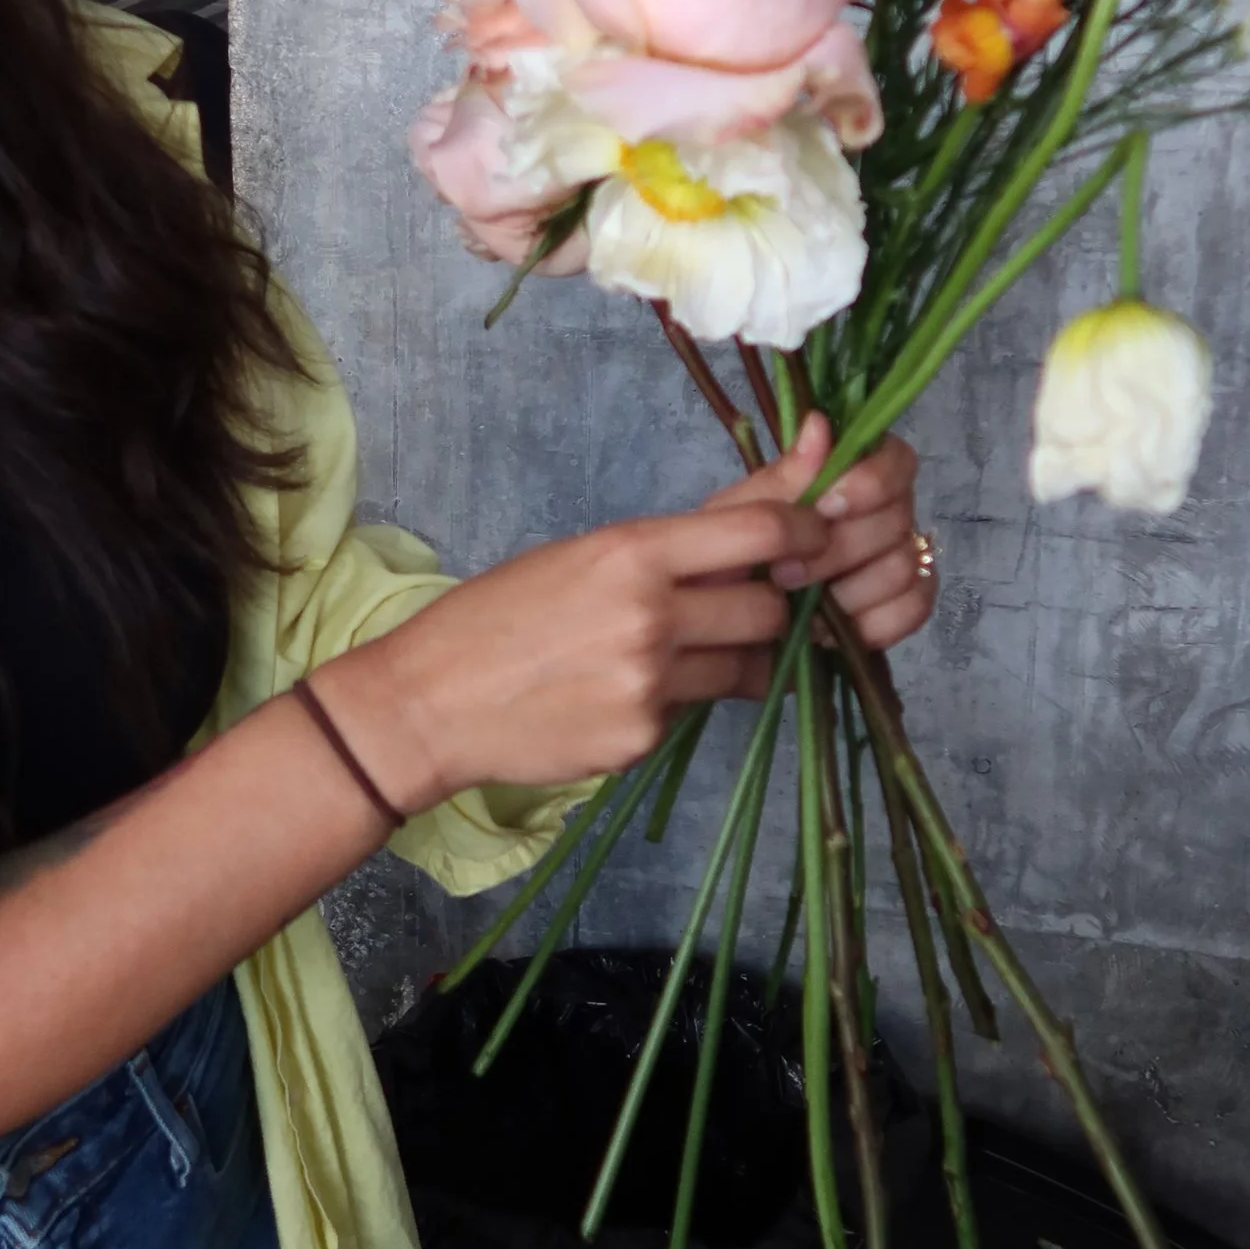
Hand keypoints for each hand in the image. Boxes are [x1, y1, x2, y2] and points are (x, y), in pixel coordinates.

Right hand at [325, 415, 932, 810]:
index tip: (818, 536)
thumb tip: (772, 512)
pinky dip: (681, 699)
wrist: (431, 700)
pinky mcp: (642, 737)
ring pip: (748, 667)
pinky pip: (697, 710)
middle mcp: (649, 615)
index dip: (808, 530)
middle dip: (771, 606)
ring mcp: (649, 682)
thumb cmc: (502, 616)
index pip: (762, 529)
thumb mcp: (584, 554)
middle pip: (770, 607)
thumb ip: (676, 544)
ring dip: (734, 658)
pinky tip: (623, 692)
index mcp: (631, 551)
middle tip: (741, 606)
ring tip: (674, 652)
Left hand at [732, 415, 937, 657]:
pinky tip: (833, 630)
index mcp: (850, 474)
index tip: (827, 508)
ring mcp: (898, 557)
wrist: (726, 620)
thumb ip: (785, 477)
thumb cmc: (731, 555)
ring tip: (803, 607)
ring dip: (849, 592)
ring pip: (904, 565)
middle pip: (897, 519)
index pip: (895, 459)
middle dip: (839, 552)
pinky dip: (874, 623)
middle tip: (785, 574)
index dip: (871, 482)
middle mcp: (884, 510)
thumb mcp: (741, 516)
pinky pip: (915, 607)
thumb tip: (819, 424)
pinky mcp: (902, 604)